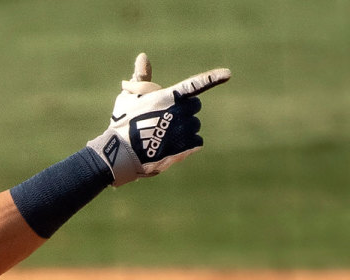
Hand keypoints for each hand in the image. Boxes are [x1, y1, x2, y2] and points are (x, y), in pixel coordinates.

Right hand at [87, 53, 230, 184]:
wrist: (121, 154)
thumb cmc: (122, 123)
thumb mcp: (129, 97)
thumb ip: (141, 78)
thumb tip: (143, 56)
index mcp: (169, 96)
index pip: (195, 84)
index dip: (212, 77)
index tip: (227, 74)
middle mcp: (181, 111)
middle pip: (195, 107)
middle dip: (184, 111)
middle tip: (166, 120)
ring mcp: (184, 130)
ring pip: (194, 126)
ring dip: (184, 129)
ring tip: (164, 136)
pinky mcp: (186, 147)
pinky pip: (196, 142)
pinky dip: (187, 145)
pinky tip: (171, 147)